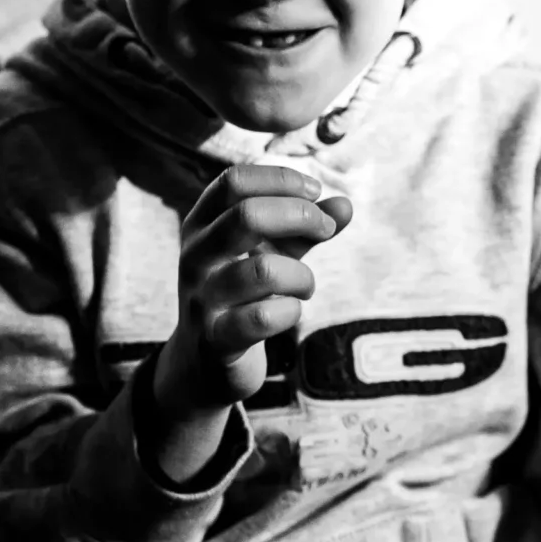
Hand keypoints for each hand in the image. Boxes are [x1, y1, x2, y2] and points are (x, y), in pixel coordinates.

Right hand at [153, 164, 352, 423]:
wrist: (206, 361)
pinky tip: (291, 312)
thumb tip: (345, 205)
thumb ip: (306, 228)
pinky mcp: (215, 340)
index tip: (315, 193)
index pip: (234, 181)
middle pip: (246, 215)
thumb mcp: (274, 252)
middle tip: (326, 231)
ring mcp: (202, 298)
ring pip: (264, 270)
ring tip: (306, 286)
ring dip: (302, 276)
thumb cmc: (245, 294)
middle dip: (301, 216)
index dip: (282, 180)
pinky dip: (291, 312)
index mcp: (202, 224)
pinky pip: (262, 318)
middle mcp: (195, 256)